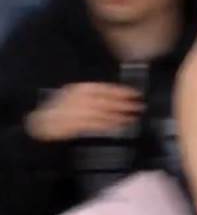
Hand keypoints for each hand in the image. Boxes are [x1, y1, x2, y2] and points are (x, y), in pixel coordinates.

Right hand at [24, 82, 142, 141]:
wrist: (40, 124)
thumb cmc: (61, 110)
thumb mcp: (77, 98)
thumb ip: (95, 97)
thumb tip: (119, 98)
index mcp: (77, 89)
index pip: (102, 88)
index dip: (120, 91)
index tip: (134, 93)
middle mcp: (75, 99)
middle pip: (104, 101)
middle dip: (123, 104)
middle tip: (138, 106)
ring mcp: (72, 113)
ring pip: (100, 114)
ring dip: (118, 116)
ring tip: (132, 117)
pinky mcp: (70, 126)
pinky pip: (94, 125)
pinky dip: (108, 125)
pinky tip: (119, 126)